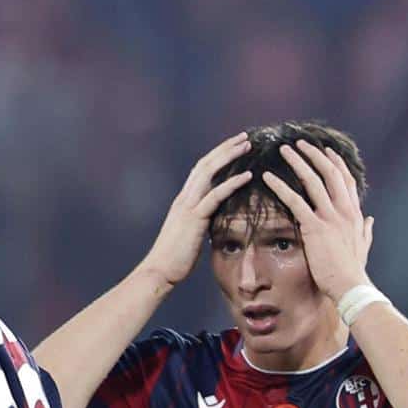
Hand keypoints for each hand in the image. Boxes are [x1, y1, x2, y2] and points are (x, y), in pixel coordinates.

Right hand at [138, 132, 253, 286]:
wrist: (159, 271)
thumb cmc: (175, 258)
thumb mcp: (190, 234)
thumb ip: (201, 222)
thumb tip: (214, 221)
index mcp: (183, 201)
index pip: (201, 170)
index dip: (217, 156)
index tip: (233, 146)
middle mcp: (184, 198)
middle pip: (205, 164)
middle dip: (225, 148)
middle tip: (244, 137)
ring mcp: (188, 206)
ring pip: (209, 172)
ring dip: (229, 156)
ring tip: (247, 145)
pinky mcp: (194, 218)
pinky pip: (215, 195)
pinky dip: (232, 183)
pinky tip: (248, 175)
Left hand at [261, 141, 374, 300]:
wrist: (350, 285)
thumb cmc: (353, 269)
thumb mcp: (363, 245)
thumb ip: (366, 230)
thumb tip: (370, 219)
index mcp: (354, 213)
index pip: (345, 180)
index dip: (335, 163)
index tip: (326, 151)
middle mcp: (343, 209)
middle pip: (329, 172)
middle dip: (314, 154)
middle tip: (300, 143)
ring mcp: (330, 216)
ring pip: (312, 180)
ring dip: (297, 162)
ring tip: (284, 150)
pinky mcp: (314, 227)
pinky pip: (294, 200)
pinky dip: (280, 186)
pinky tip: (267, 177)